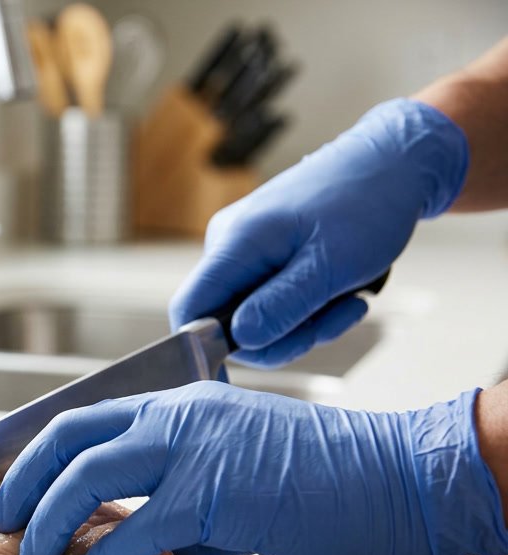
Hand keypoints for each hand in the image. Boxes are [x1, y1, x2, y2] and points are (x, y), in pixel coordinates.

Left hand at [0, 382, 507, 554]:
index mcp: (180, 406)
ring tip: (33, 554)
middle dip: (24, 480)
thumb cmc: (326, 481)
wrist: (396, 477)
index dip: (38, 454)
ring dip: (49, 520)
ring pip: (88, 475)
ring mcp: (193, 449)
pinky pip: (134, 529)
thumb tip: (141, 553)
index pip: (85, 419)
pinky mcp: (214, 492)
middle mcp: (178, 416)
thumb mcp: (238, 481)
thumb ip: (182, 511)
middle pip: (69, 437)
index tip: (14, 488)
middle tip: (6, 519)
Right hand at [169, 98, 467, 368]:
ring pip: (256, 316)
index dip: (207, 346)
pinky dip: (307, 308)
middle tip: (331, 322)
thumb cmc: (368, 203)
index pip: (189, 309)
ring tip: (346, 301)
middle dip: (281, 336)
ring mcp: (247, 250)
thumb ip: (282, 306)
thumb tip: (240, 340)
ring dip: (303, 324)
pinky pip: (273, 300)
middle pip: (227, 322)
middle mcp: (229, 245)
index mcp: (235, 243)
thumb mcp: (331, 266)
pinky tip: (341, 293)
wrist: (395, 163)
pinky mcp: (266, 254)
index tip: (252, 361)